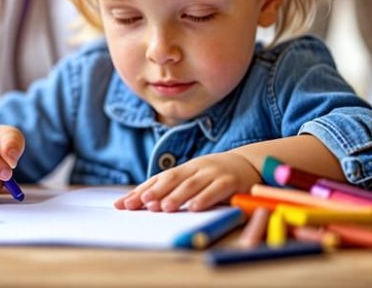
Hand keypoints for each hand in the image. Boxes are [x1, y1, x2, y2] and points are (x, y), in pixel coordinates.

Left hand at [113, 152, 259, 211]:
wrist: (249, 163)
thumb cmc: (214, 176)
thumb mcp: (193, 179)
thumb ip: (173, 190)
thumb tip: (145, 204)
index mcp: (183, 169)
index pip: (157, 179)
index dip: (140, 191)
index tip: (122, 204)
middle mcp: (195, 169)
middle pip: (171, 179)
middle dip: (153, 192)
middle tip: (139, 204)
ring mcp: (212, 173)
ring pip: (191, 185)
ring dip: (176, 196)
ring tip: (163, 207)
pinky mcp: (230, 181)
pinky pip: (216, 190)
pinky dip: (204, 198)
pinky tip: (194, 208)